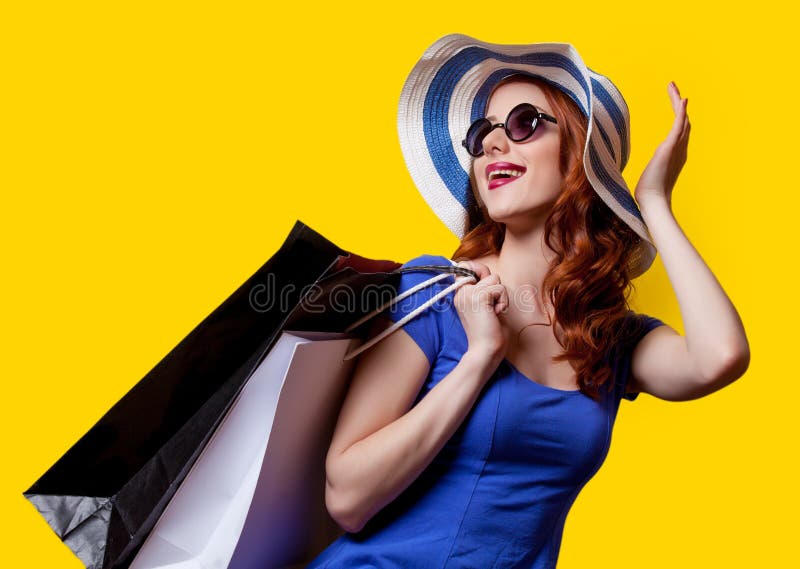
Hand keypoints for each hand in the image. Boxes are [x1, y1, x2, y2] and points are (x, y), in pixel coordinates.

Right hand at [452, 260, 508, 365]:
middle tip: (492, 304)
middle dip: (494, 284)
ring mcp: (468, 293)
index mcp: (459, 295)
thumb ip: (484, 291)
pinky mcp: (479, 296)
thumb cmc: (488, 334)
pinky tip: (496, 313)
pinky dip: (503, 301)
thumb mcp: (484, 307)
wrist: (485, 351)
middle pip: (483, 269)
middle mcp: (460, 292)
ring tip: (494, 311)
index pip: (464, 266)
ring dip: (501, 295)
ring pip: (494, 278)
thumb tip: (491, 276)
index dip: (478, 269)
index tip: (484, 283)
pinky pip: (499, 288)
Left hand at [634, 81, 689, 207]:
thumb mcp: (649, 177)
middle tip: (673, 87)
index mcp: (675, 154)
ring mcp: (677, 148)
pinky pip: (679, 126)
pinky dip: (681, 112)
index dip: (679, 115)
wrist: (653, 201)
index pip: (679, 130)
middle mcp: (680, 149)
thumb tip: (642, 175)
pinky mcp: (670, 148)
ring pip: (682, 119)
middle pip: (683, 121)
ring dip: (677, 102)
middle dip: (678, 103)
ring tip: (673, 87)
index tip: (675, 102)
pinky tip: (682, 99)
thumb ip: (649, 171)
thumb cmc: (648, 194)